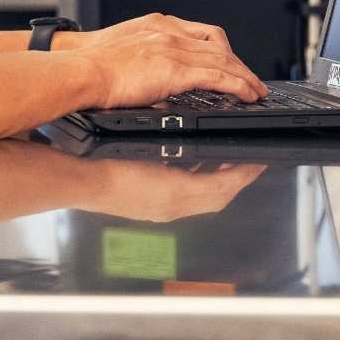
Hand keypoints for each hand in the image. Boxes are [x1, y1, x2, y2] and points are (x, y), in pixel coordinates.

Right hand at [61, 19, 265, 109]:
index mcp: (157, 25)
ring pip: (224, 60)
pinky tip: (246, 95)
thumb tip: (158, 85)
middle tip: (252, 80)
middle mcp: (169, 32)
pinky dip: (238, 86)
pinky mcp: (175, 69)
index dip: (223, 49)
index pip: (202, 33)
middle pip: (219, 46)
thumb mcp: (125, 53)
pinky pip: (218, 76)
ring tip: (256, 91)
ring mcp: (174, 49)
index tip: (231, 62)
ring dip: (245, 77)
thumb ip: (146, 61)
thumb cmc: (91, 67)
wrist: (81, 70)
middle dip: (240, 65)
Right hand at [82, 161, 267, 222]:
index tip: (258, 160)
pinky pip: (188, 202)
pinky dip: (199, 187)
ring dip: (220, 184)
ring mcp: (162, 212)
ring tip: (227, 164)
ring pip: (205, 201)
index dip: (245, 173)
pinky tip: (194, 172)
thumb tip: (192, 127)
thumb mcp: (145, 145)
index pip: (224, 186)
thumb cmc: (105, 164)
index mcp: (175, 193)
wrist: (81, 182)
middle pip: (219, 198)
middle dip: (238, 181)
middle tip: (250, 163)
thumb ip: (173, 143)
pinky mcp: (152, 211)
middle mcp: (173, 207)